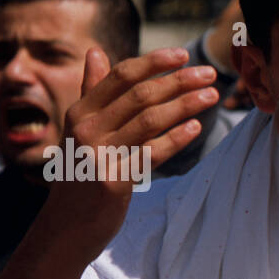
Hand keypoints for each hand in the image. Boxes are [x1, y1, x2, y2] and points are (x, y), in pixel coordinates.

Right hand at [40, 47, 218, 261]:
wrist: (66, 226)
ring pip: (149, 120)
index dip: (154, 62)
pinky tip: (197, 128)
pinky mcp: (113, 182)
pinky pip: (150, 154)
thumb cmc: (81, 174)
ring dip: (185, 105)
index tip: (183, 54)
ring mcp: (99, 155)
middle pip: (140, 95)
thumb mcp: (79, 130)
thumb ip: (92, 91)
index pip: (121, 76)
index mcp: (80, 113)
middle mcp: (86, 129)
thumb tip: (96, 51)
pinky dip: (175, 139)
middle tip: (210, 74)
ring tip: (212, 96)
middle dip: (179, 81)